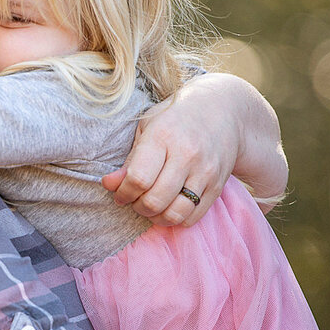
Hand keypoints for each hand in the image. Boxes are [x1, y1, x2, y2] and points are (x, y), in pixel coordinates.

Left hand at [103, 72, 286, 225]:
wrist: (220, 110)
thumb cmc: (174, 119)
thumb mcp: (146, 128)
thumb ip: (128, 161)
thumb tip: (109, 185)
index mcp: (163, 136)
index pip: (138, 178)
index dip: (123, 192)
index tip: (120, 193)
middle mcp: (187, 155)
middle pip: (155, 200)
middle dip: (138, 206)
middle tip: (134, 200)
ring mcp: (205, 172)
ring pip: (175, 213)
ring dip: (156, 217)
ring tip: (150, 206)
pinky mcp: (217, 185)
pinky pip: (193, 216)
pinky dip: (176, 219)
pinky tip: (169, 207)